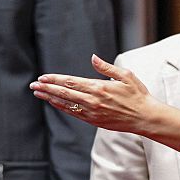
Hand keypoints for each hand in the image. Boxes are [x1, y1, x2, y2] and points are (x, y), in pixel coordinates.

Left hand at [31, 55, 154, 133]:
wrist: (145, 118)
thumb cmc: (138, 95)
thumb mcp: (126, 76)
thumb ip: (107, 67)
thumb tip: (93, 58)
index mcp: (100, 88)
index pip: (71, 82)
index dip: (55, 79)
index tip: (43, 77)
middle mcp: (93, 101)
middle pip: (64, 93)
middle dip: (47, 88)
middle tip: (34, 85)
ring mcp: (92, 113)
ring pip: (66, 104)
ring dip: (50, 98)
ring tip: (38, 93)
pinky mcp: (94, 121)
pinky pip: (73, 113)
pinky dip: (62, 107)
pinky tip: (54, 103)